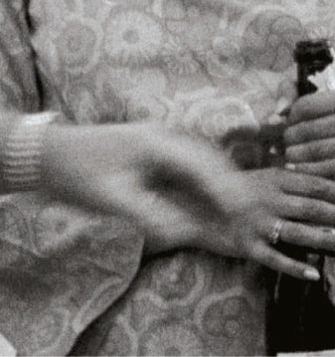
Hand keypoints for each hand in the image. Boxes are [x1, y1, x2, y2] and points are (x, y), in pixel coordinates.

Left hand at [41, 123, 274, 249]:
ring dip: (222, 182)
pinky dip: (206, 181)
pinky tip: (212, 196)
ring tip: (239, 206)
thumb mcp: (110, 200)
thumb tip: (182, 233)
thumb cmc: (77, 174)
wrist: (48, 154)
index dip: (227, 188)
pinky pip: (191, 164)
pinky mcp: (157, 150)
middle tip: (251, 210)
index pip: (204, 165)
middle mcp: (168, 137)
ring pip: (204, 160)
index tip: (244, 209)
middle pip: (211, 159)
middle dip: (232, 185)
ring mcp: (164, 141)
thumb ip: (149, 216)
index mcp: (159, 144)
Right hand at [139, 160, 334, 280]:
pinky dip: (294, 265)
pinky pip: (273, 258)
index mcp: (278, 179)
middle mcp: (270, 199)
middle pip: (315, 208)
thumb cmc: (240, 191)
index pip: (319, 185)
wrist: (196, 208)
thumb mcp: (268, 177)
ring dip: (329, 239)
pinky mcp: (245, 246)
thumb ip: (296, 181)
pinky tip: (314, 273)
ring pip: (300, 232)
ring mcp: (257, 223)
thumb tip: (331, 185)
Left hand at [284, 90, 334, 185]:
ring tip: (287, 157)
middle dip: (288, 140)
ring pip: (314, 151)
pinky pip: (324, 170)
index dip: (289, 118)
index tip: (289, 126)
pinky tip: (296, 170)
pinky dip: (305, 171)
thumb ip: (293, 96)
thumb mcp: (325, 104)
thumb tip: (275, 114)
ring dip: (293, 157)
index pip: (304, 106)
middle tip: (283, 146)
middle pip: (307, 130)